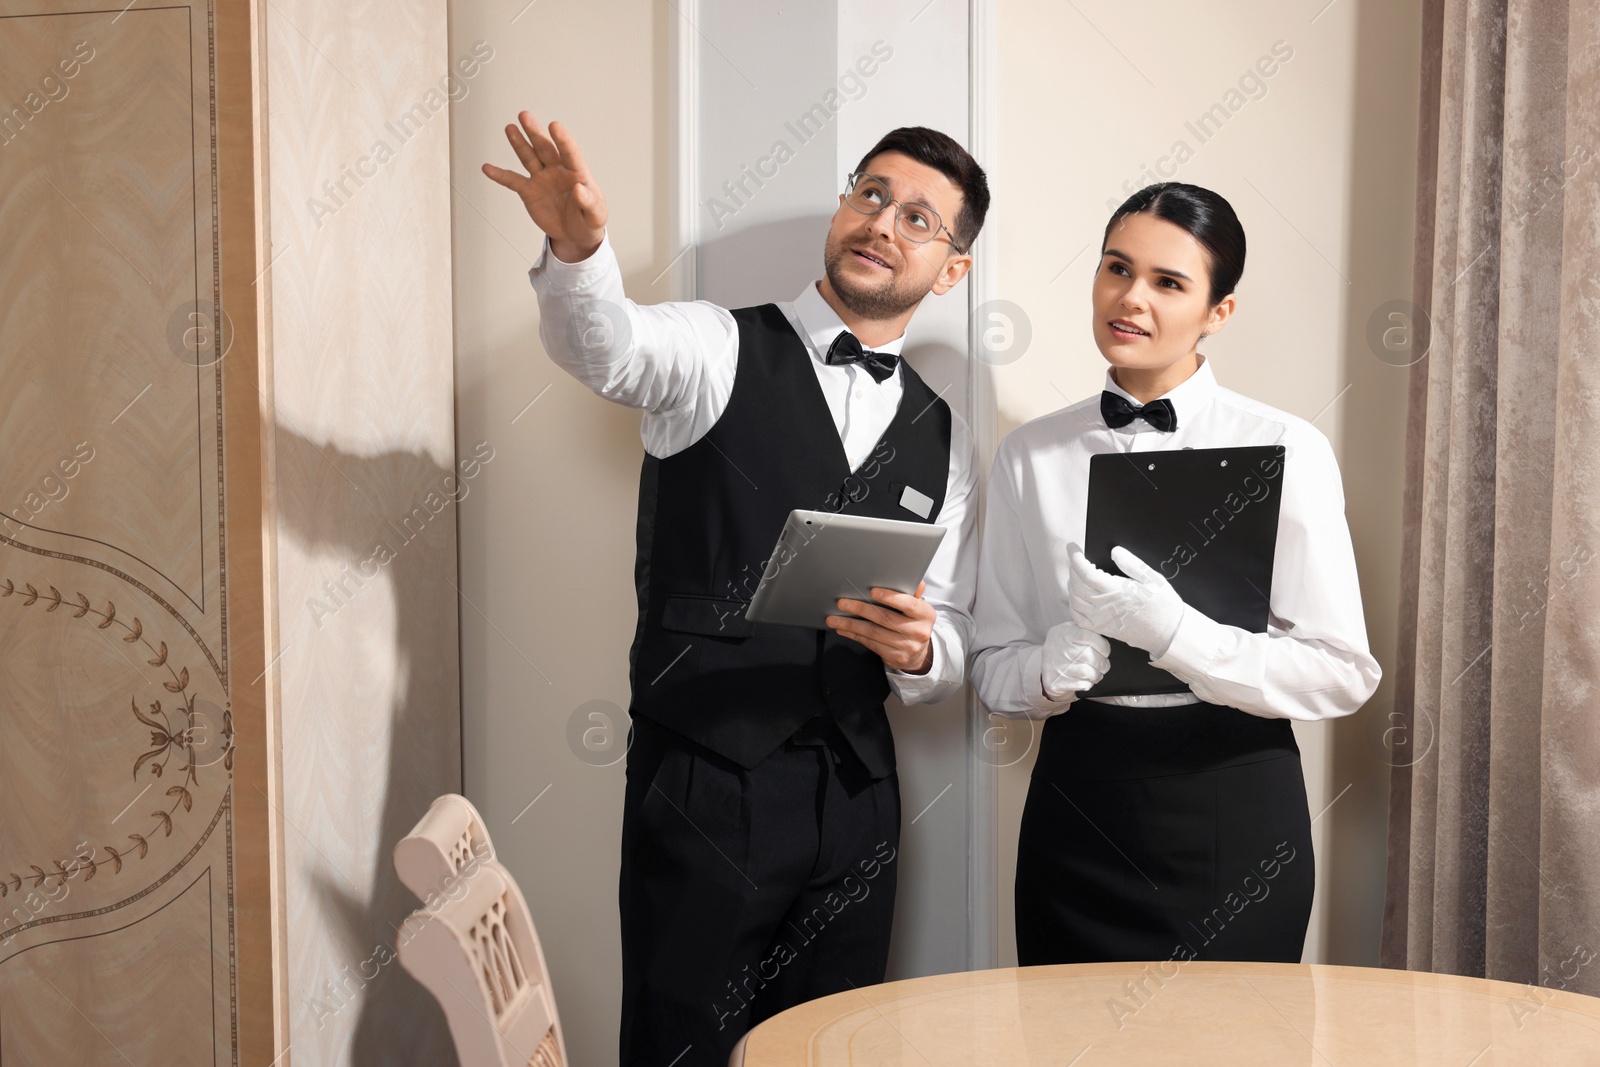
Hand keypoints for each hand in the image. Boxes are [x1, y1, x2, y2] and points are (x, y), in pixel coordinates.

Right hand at [482, 113, 606, 261]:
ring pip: (528, 157)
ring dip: (519, 143)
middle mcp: (557, 170)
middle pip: (545, 148)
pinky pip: (512, 181)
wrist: (575, 234)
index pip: (570, 152)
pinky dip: (500, 175)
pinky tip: (488, 168)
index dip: (562, 139)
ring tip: (510, 128)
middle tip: (525, 116)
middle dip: (535, 132)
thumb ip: (589, 203)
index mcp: (577, 172)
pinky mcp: (529, 191)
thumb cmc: (588, 220)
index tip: (554, 126)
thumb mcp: (596, 216)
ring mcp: (542, 178)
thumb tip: (579, 189)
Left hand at [827, 581, 935, 673]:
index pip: (909, 604)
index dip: (890, 597)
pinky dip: (854, 635)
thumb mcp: (917, 607)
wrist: (918, 652)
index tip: (872, 591)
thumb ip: (912, 593)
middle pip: (885, 618)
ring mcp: (906, 646)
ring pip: (873, 633)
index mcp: (925, 614)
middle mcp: (918, 631)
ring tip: (833, 619)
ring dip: (850, 624)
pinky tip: (843, 629)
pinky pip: (870, 643)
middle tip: (842, 603)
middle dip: (861, 609)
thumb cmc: (913, 622)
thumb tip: (913, 578)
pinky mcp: (895, 657)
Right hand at [1041, 619, 1111, 700]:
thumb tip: (1105, 628)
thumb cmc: (1065, 645)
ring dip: (1097, 675)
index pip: (1087, 636)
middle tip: (1104, 665)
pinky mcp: (1056, 682)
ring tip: (1097, 673)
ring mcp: (1056, 666)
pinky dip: (1089, 683)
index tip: (1106, 651)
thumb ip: (1085, 627)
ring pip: (1088, 672)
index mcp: (1063, 633)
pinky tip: (1086, 680)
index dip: (1102, 645)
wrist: (1044, 665)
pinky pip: (1082, 684)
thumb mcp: (1070, 630)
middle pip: (1090, 656)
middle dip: (1103, 663)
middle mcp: (1057, 649)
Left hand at [1067, 544, 1184, 654]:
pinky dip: (1073, 605)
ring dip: (1072, 586)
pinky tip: (1078, 597)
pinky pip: (1078, 618)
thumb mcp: (1153, 578)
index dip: (1075, 558)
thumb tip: (1115, 551)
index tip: (1072, 548)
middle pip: (1076, 585)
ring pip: (1074, 601)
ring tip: (1078, 575)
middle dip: (1073, 569)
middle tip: (1077, 560)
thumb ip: (1131, 563)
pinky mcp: (1102, 630)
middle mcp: (1104, 606)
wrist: (1169, 633)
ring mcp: (1101, 620)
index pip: (1085, 572)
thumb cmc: (1163, 606)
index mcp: (1116, 591)